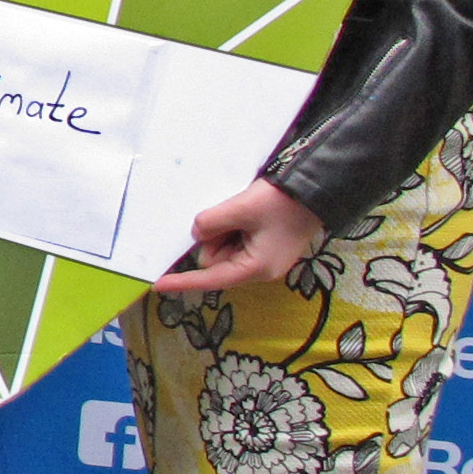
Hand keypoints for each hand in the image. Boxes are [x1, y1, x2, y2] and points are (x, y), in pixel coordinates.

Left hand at [156, 179, 324, 294]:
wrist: (315, 189)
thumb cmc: (283, 202)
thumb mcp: (241, 209)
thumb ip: (211, 223)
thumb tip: (196, 233)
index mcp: (256, 268)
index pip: (210, 278)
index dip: (183, 281)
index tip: (158, 284)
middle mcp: (259, 269)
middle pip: (214, 259)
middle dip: (213, 237)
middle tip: (231, 215)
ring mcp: (262, 257)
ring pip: (222, 247)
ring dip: (224, 229)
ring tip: (244, 212)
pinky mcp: (264, 245)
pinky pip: (234, 239)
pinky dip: (233, 226)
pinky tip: (248, 213)